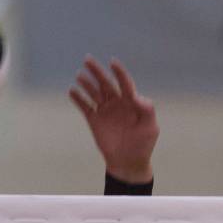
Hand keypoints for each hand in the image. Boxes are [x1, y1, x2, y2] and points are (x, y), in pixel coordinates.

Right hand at [70, 56, 158, 183]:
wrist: (128, 162)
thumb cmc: (143, 145)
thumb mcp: (150, 127)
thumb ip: (147, 110)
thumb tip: (137, 97)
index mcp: (130, 101)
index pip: (124, 82)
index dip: (119, 72)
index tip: (112, 63)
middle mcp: (116, 102)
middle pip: (105, 83)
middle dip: (97, 71)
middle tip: (87, 60)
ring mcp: (105, 111)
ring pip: (94, 92)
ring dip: (86, 84)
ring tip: (79, 76)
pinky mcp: (94, 120)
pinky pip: (85, 107)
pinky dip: (78, 99)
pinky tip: (72, 91)